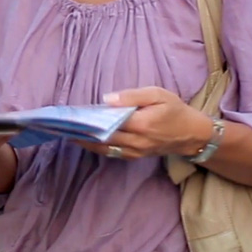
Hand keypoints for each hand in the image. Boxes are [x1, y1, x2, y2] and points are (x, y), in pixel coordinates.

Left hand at [76, 87, 212, 159]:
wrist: (192, 134)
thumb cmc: (174, 110)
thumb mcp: (157, 94)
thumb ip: (132, 96)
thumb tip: (106, 100)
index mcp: (140, 124)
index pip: (107, 122)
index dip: (88, 119)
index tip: (70, 115)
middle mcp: (136, 141)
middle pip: (102, 137)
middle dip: (80, 131)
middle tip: (60, 125)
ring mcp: (135, 151)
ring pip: (104, 148)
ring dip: (84, 141)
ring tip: (66, 132)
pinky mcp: (135, 156)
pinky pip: (111, 153)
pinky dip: (96, 147)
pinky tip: (83, 140)